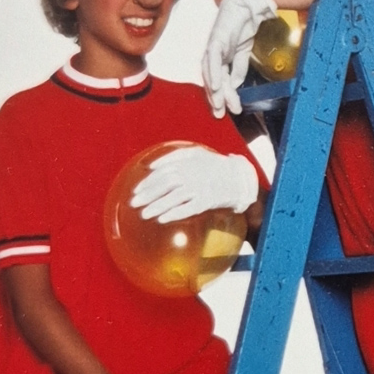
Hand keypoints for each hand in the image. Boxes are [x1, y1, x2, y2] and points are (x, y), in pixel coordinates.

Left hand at [131, 147, 258, 222]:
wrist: (239, 177)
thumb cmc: (215, 166)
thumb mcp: (197, 154)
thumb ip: (174, 156)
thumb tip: (151, 166)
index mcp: (188, 161)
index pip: (163, 171)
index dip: (148, 182)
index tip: (136, 191)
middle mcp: (193, 173)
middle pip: (166, 184)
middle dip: (148, 195)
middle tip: (134, 204)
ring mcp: (200, 187)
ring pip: (174, 198)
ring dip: (157, 206)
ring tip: (144, 214)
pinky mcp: (208, 200)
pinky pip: (188, 209)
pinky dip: (174, 214)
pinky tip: (162, 219)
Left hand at [202, 0, 278, 117]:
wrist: (251, 1)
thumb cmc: (247, 22)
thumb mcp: (245, 50)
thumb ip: (240, 66)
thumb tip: (238, 84)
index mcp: (221, 54)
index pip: (219, 78)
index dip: (222, 95)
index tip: (229, 111)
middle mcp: (214, 51)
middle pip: (211, 78)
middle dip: (215, 97)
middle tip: (220, 114)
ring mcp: (214, 44)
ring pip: (209, 71)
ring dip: (214, 89)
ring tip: (219, 104)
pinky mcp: (217, 37)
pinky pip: (213, 58)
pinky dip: (214, 73)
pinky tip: (217, 86)